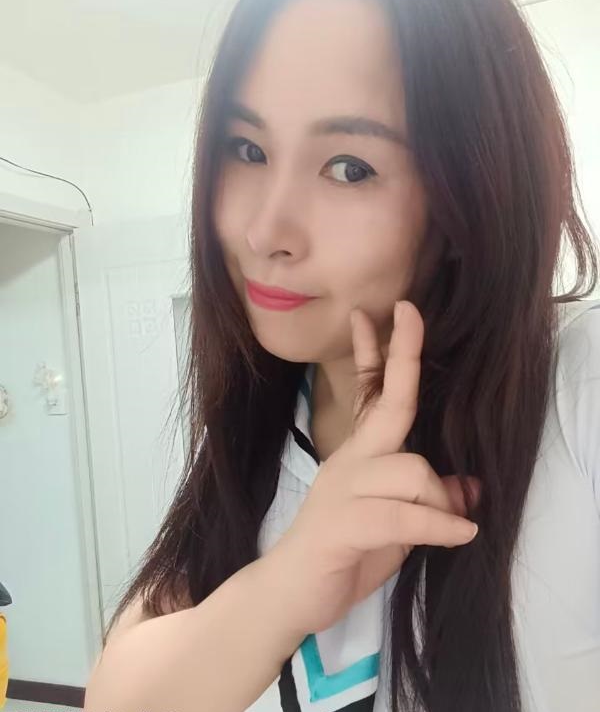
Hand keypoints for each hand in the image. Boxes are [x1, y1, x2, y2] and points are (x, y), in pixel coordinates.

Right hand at [265, 300, 480, 636]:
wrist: (290, 595)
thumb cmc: (343, 556)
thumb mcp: (397, 527)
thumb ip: (426, 502)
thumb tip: (470, 487)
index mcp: (359, 456)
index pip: (373, 394)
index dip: (383, 352)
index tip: (398, 310)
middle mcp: (351, 462)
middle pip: (387, 404)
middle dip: (402, 356)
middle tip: (411, 312)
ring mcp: (343, 489)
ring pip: (412, 468)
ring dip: (439, 499)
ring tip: (449, 527)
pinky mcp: (344, 523)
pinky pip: (403, 513)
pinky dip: (438, 525)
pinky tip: (460, 535)